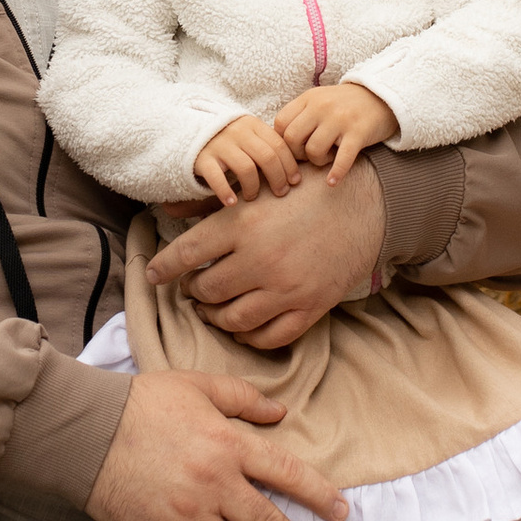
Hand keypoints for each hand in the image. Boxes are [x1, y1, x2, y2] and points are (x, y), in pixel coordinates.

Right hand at [86, 371, 346, 520]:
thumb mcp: (197, 385)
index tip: (340, 514)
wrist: (85, 428)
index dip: (321, 497)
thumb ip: (243, 397)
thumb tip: (280, 412)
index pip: (290, 475)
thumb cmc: (141, 402)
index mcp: (229, 445)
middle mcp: (214, 485)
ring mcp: (185, 516)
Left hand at [145, 159, 384, 350]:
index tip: (153, 274)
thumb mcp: (259, 184)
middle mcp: (259, 260)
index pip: (185, 254)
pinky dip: (248, 335)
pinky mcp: (309, 307)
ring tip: (211, 309)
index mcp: (242, 225)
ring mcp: (285, 289)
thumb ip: (212, 200)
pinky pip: (268, 336)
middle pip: (205, 291)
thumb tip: (168, 208)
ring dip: (215, 316)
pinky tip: (242, 325)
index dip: (163, 268)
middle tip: (192, 286)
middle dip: (192, 291)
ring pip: (232, 319)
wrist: (367, 202)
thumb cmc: (308, 187)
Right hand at [191, 110, 302, 205]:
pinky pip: (217, 177)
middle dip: (278, 178)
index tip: (295, 182)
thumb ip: (268, 146)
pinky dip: (225, 192)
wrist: (190, 132)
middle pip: (267, 157)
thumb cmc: (229, 140)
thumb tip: (296, 171)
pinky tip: (232, 202)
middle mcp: (238, 133)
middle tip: (280, 193)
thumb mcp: (249, 135)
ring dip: (254, 187)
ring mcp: (219, 145)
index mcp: (253, 125)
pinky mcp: (202, 159)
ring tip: (253, 197)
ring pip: (246, 168)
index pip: (279, 145)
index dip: (290, 165)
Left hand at [274, 79, 398, 183]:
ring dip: (318, 162)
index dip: (283, 141)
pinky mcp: (359, 132)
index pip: (280, 123)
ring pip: (314, 150)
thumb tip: (279, 142)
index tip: (295, 147)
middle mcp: (322, 106)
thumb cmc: (345, 105)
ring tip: (327, 158)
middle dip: (297, 154)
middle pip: (292, 139)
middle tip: (309, 156)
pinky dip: (336, 173)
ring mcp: (340, 119)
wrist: (382, 97)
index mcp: (309, 98)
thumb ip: (300, 116)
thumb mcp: (320, 100)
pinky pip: (342, 158)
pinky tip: (333, 181)